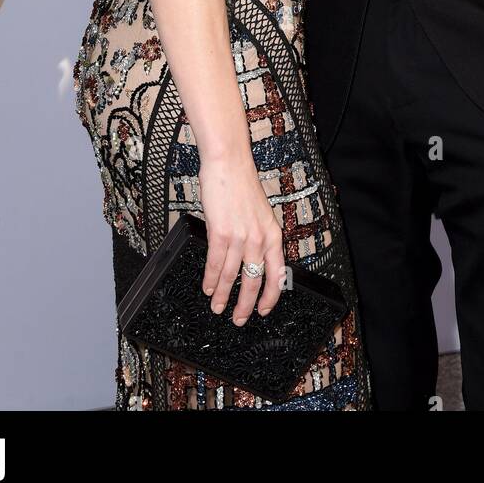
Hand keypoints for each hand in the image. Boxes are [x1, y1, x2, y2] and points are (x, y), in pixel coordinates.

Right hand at [198, 151, 285, 326]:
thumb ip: (257, 236)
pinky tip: (207, 287)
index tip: (264, 310)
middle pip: (254, 281)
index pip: (277, 273)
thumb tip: (248, 261)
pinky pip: (215, 263)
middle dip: (245, 304)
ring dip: (222, 294)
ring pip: (232, 276)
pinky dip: (210, 278)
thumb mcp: (259, 213)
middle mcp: (260, 238)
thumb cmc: (241, 185)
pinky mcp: (221, 233)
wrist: (229, 163)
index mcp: (273, 233)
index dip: (271, 296)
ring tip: (217, 306)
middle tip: (239, 319)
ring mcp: (241, 237)